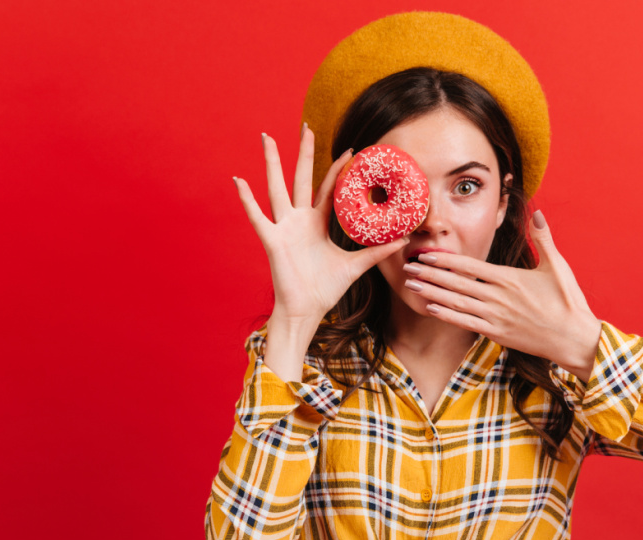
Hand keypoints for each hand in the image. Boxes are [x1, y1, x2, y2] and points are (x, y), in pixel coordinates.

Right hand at [234, 129, 407, 332]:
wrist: (305, 310)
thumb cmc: (324, 289)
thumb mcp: (355, 266)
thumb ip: (377, 252)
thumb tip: (403, 239)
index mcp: (317, 223)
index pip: (329, 188)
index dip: (338, 170)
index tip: (349, 150)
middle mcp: (299, 220)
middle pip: (301, 178)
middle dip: (303, 153)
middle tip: (305, 126)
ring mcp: (284, 228)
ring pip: (277, 188)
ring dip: (272, 163)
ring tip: (267, 138)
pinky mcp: (272, 240)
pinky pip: (257, 217)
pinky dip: (247, 200)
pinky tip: (239, 180)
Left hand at [403, 211, 602, 379]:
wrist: (573, 338)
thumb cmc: (567, 301)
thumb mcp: (557, 266)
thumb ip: (544, 238)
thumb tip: (537, 212)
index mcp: (509, 278)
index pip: (469, 266)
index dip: (444, 260)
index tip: (425, 253)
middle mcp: (498, 297)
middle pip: (455, 283)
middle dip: (429, 274)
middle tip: (407, 266)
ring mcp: (495, 317)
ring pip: (455, 303)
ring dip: (431, 293)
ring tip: (411, 285)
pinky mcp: (496, 333)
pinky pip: (465, 323)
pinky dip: (445, 315)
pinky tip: (429, 308)